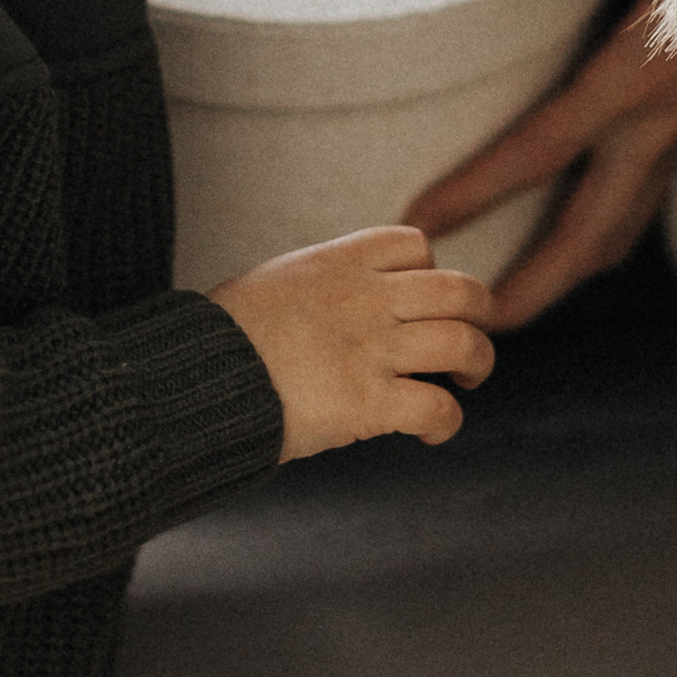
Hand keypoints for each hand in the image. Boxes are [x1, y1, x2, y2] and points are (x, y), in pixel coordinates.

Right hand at [213, 227, 494, 460]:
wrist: (195, 381)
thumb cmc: (217, 340)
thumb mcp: (270, 285)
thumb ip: (314, 287)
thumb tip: (328, 305)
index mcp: (337, 264)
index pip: (413, 244)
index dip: (430, 270)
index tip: (421, 299)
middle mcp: (365, 300)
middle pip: (459, 290)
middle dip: (480, 313)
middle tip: (471, 338)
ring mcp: (372, 350)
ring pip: (463, 345)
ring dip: (476, 365)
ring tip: (464, 381)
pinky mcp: (369, 404)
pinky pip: (438, 408)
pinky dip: (446, 423)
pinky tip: (431, 432)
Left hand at [403, 0, 676, 329]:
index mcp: (645, 70)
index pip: (544, 146)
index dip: (478, 190)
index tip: (419, 224)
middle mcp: (666, 117)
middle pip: (590, 230)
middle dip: (533, 286)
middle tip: (469, 325)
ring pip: (623, 225)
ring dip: (568, 271)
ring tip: (508, 301)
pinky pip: (641, 197)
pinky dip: (599, 231)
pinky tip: (566, 240)